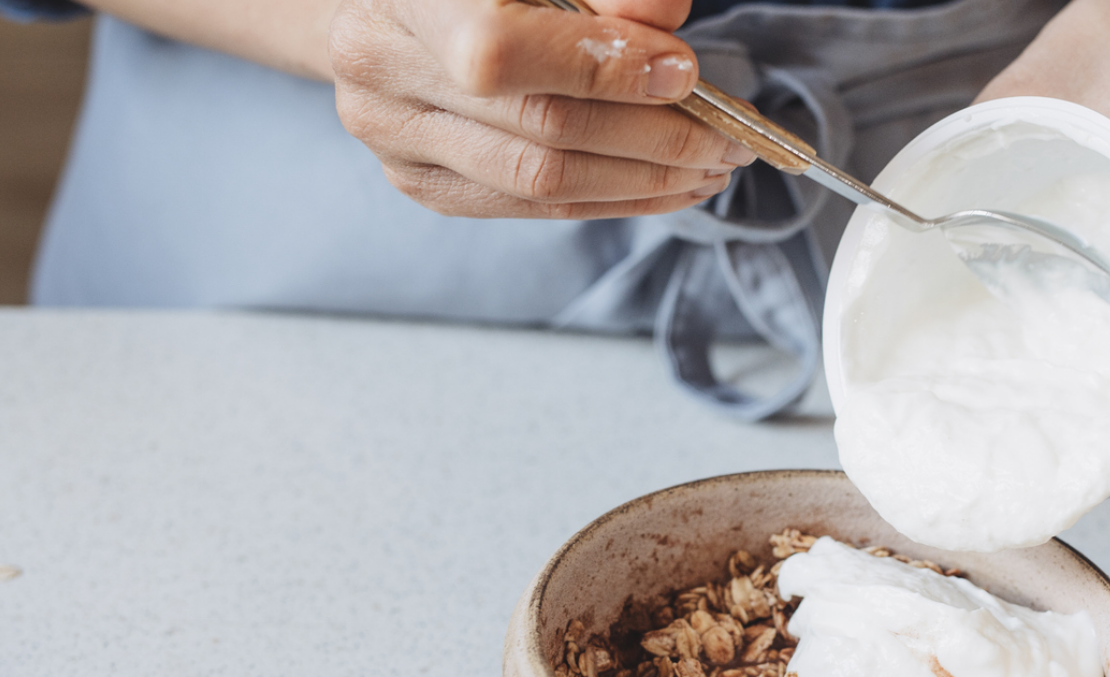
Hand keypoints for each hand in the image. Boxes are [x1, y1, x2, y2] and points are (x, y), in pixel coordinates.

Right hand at [328, 0, 757, 218]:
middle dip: (653, 138)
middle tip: (728, 138)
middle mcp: (382, 71)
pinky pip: (530, 207)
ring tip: (708, 167)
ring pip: (540, 182)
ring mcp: (395, 138)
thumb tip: (668, 36)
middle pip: (540, 129)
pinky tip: (663, 185)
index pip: (502, 53)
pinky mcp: (420, 183)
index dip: (602, 70)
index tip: (685, 75)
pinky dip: (609, 198)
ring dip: (643, 181)